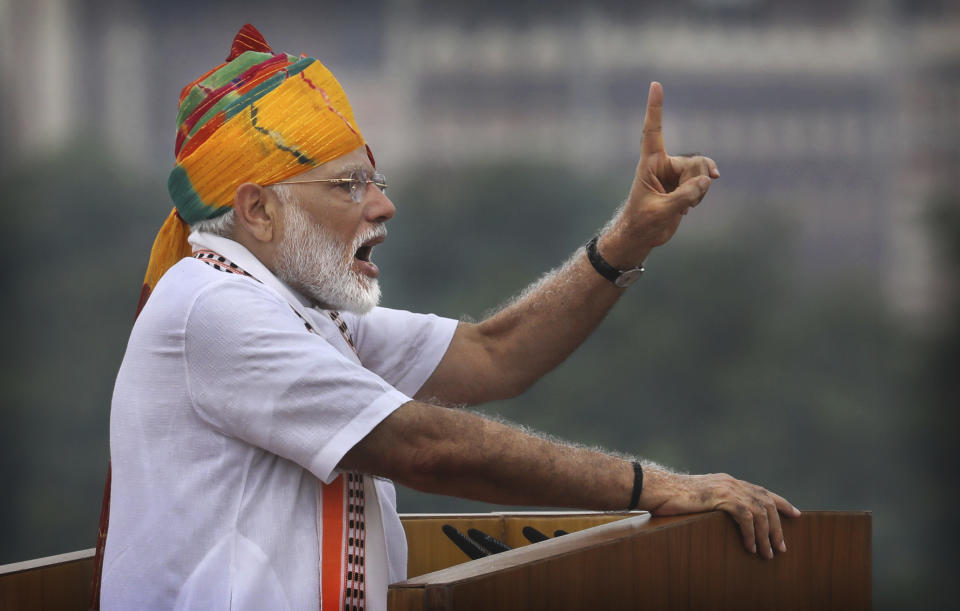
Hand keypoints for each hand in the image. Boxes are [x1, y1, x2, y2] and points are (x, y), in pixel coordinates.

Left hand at [602, 82, 718, 263]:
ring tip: (685, 206)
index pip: (653, 130)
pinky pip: (703, 182)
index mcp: (650, 163)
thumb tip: (707, 180)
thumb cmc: (642, 222)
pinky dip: (700, 195)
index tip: (655, 84)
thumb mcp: (662, 211)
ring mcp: (675, 175)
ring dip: (699, 190)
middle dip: (698, 181)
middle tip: (689, 201)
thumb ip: (685, 196)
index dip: (655, 108)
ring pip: (701, 172)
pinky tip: (688, 208)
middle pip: (693, 162)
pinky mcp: (684, 185)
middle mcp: (663, 164)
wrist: (642, 236)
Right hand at [640, 468, 800, 559]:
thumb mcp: (699, 497)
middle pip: (766, 502)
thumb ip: (714, 501)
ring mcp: (727, 488)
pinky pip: (745, 516)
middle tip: (781, 547)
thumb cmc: (673, 496)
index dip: (780, 502)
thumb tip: (724, 515)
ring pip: (759, 511)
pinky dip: (751, 534)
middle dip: (777, 526)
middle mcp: (732, 482)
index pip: (761, 491)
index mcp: (728, 481)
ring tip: (767, 553)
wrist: (658, 488)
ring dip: (766, 535)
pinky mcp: (721, 497)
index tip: (795, 514)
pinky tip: (750, 547)